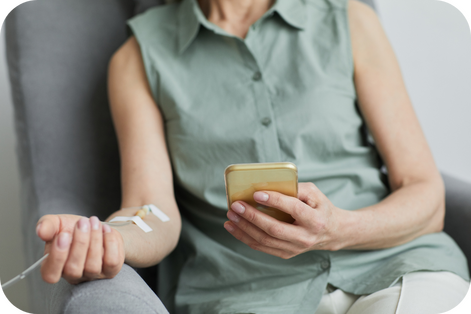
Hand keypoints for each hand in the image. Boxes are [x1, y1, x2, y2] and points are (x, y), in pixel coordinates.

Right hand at [36, 214, 124, 283]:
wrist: (95, 227)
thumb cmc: (72, 228)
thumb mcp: (57, 223)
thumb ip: (47, 226)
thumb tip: (40, 231)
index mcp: (53, 267)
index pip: (50, 275)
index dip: (57, 257)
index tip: (63, 235)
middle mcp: (73, 276)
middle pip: (73, 269)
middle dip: (79, 242)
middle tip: (83, 221)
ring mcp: (92, 275)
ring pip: (93, 265)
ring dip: (95, 239)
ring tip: (94, 222)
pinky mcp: (110, 270)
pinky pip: (112, 262)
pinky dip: (110, 243)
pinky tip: (106, 230)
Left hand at [224, 182, 346, 258]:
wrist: (332, 233)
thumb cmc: (320, 208)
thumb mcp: (315, 193)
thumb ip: (295, 188)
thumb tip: (269, 184)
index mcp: (315, 220)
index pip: (293, 209)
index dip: (274, 200)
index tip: (257, 193)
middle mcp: (305, 237)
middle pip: (274, 229)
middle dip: (252, 217)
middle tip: (236, 205)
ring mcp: (295, 248)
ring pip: (265, 240)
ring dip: (244, 228)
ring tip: (230, 216)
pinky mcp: (286, 253)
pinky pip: (262, 247)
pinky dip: (245, 237)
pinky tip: (234, 227)